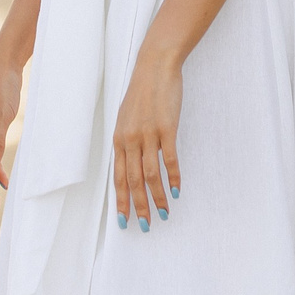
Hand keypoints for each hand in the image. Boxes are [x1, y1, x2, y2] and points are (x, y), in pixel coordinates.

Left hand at [109, 50, 180, 229]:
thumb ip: (128, 141)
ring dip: (157, 197)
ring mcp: (148, 134)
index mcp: (119, 139)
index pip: (118, 177)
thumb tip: (131, 164)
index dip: (121, 201)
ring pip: (150, 174)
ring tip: (164, 214)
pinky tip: (176, 191)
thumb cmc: (142, 94)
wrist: (155, 67)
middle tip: (144, 227)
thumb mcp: (127, 118)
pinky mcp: (166, 128)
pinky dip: (173, 176)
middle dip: (138, 206)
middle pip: (133, 181)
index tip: (124, 221)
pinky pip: (169, 158)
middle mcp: (130, 139)